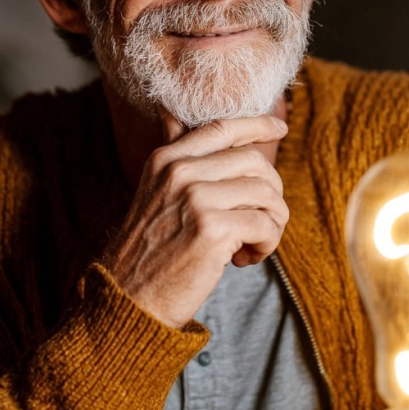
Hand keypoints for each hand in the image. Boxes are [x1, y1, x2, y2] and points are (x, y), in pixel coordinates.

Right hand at [102, 114, 289, 328]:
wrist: (129, 298)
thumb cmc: (150, 246)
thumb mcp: (154, 189)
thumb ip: (171, 151)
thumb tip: (168, 111)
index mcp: (166, 159)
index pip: (222, 128)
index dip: (256, 124)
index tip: (280, 128)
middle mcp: (179, 172)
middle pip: (255, 161)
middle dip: (271, 192)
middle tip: (260, 221)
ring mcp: (196, 199)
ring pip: (267, 194)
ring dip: (272, 223)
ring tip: (252, 243)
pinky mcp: (213, 230)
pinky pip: (266, 225)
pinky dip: (266, 245)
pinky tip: (244, 259)